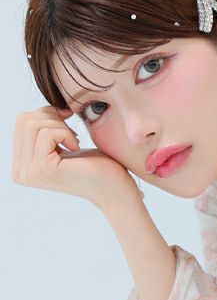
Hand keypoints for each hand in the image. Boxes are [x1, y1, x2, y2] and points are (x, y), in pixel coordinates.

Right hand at [11, 105, 138, 207]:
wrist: (113, 187)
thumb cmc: (93, 164)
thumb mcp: (60, 145)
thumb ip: (41, 132)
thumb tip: (33, 112)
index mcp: (21, 166)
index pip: (21, 121)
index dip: (49, 114)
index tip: (68, 126)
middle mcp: (20, 172)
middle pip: (24, 120)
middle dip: (53, 117)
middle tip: (73, 133)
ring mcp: (29, 172)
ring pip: (34, 124)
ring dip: (61, 126)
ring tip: (75, 141)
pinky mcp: (43, 168)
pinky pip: (47, 133)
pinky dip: (66, 133)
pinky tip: (77, 147)